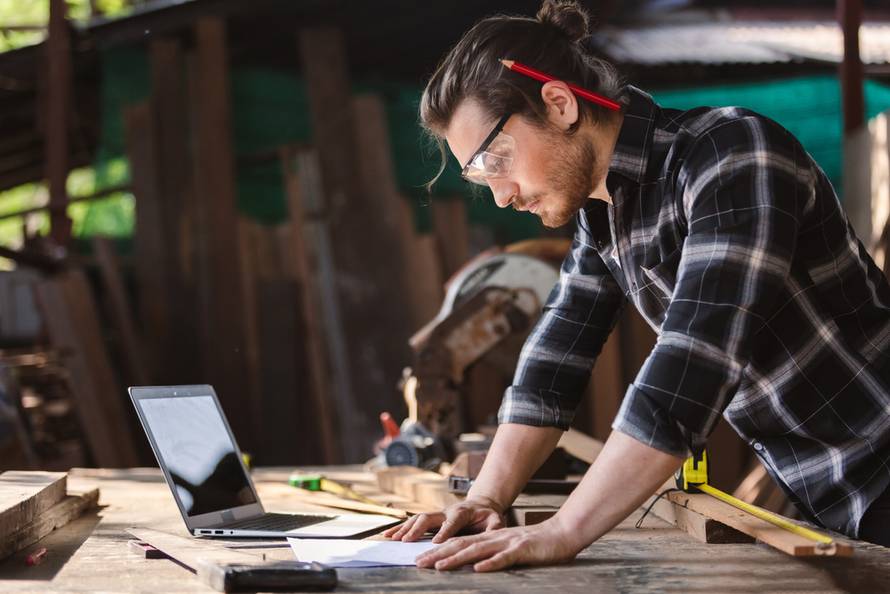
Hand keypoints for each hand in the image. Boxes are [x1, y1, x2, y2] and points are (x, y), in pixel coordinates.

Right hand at [382, 496, 504, 542]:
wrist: (480, 504)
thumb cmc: (487, 515)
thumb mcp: (497, 519)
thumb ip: (495, 527)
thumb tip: (495, 535)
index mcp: (462, 512)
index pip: (452, 521)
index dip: (445, 531)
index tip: (436, 543)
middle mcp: (446, 511)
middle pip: (429, 517)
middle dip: (417, 530)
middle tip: (406, 542)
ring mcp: (437, 513)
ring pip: (417, 518)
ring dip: (404, 528)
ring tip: (392, 539)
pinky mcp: (431, 518)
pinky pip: (413, 521)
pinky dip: (400, 527)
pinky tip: (389, 534)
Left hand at [414, 516, 583, 571]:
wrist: (563, 533)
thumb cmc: (537, 544)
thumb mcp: (510, 548)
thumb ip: (492, 554)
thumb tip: (473, 565)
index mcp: (490, 538)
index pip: (460, 543)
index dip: (439, 550)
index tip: (421, 559)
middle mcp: (495, 538)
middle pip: (462, 545)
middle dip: (438, 554)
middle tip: (418, 563)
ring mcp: (508, 543)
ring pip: (478, 550)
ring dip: (456, 559)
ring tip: (439, 566)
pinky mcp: (522, 550)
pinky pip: (504, 558)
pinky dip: (491, 564)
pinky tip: (478, 569)